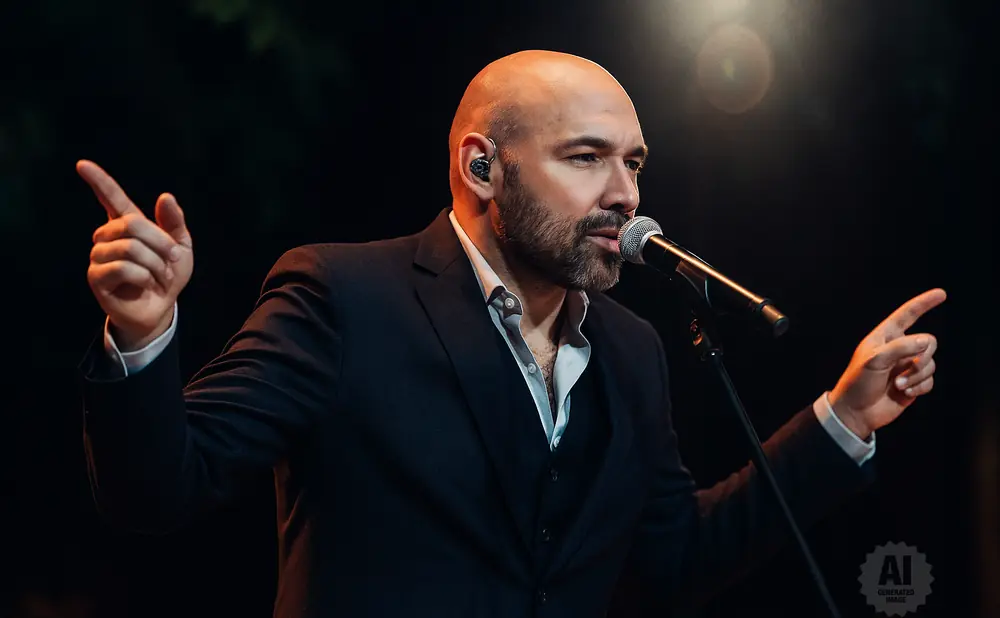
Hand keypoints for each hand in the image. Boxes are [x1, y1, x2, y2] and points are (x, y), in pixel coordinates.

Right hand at [79, 160, 193, 350]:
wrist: (161, 307)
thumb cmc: (168, 275)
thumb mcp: (181, 247)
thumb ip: (174, 222)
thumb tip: (165, 196)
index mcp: (127, 224)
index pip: (111, 198)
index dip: (98, 181)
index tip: (82, 164)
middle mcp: (108, 236)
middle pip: (132, 224)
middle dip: (161, 242)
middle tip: (173, 259)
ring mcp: (99, 255)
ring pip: (130, 248)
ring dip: (155, 263)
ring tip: (159, 276)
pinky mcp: (96, 276)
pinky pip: (124, 267)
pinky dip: (144, 276)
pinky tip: (146, 284)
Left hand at [828, 289, 945, 439]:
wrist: (856, 411)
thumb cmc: (858, 382)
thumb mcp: (874, 360)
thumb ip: (900, 347)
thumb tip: (926, 341)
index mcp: (885, 337)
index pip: (907, 315)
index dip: (924, 303)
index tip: (942, 293)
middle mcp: (899, 349)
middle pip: (929, 341)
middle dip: (924, 355)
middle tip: (911, 365)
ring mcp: (906, 366)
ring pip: (931, 363)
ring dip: (917, 376)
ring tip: (898, 385)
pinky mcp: (913, 383)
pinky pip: (930, 381)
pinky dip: (920, 387)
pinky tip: (904, 393)